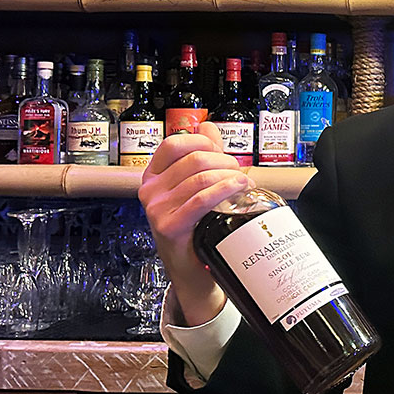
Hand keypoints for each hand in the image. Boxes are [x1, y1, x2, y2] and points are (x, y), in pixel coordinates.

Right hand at [139, 122, 252, 325]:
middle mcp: (150, 190)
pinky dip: (225, 190)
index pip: (175, 144)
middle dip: (225, 161)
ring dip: (231, 176)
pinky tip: (239, 189)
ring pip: (201, 178)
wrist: (190, 267)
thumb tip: (208, 126)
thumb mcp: (193, 186)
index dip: (203, 142)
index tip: (221, 152)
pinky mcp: (169, 226)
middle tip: (239, 171)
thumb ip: (202, 154)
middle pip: (194, 159)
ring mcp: (157, 209)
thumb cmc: (193, 226)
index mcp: (153, 176)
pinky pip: (201, 199)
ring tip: (243, 183)